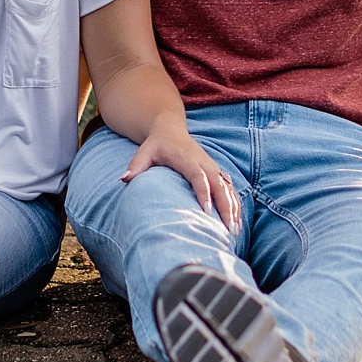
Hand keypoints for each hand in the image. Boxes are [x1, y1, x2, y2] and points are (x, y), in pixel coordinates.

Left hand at [121, 124, 239, 230]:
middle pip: (219, 185)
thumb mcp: (144, 151)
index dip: (203, 193)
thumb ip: (136, 165)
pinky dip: (235, 204)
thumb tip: (124, 179)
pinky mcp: (216, 172)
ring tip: (235, 230)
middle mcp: (204, 162)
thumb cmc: (157, 144)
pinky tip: (237, 221)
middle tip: (229, 228)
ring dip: (233, 208)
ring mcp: (212, 167)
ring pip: (227, 188)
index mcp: (187, 158)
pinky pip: (229, 189)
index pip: (198, 176)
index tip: (206, 212)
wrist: (170, 130)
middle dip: (226, 206)